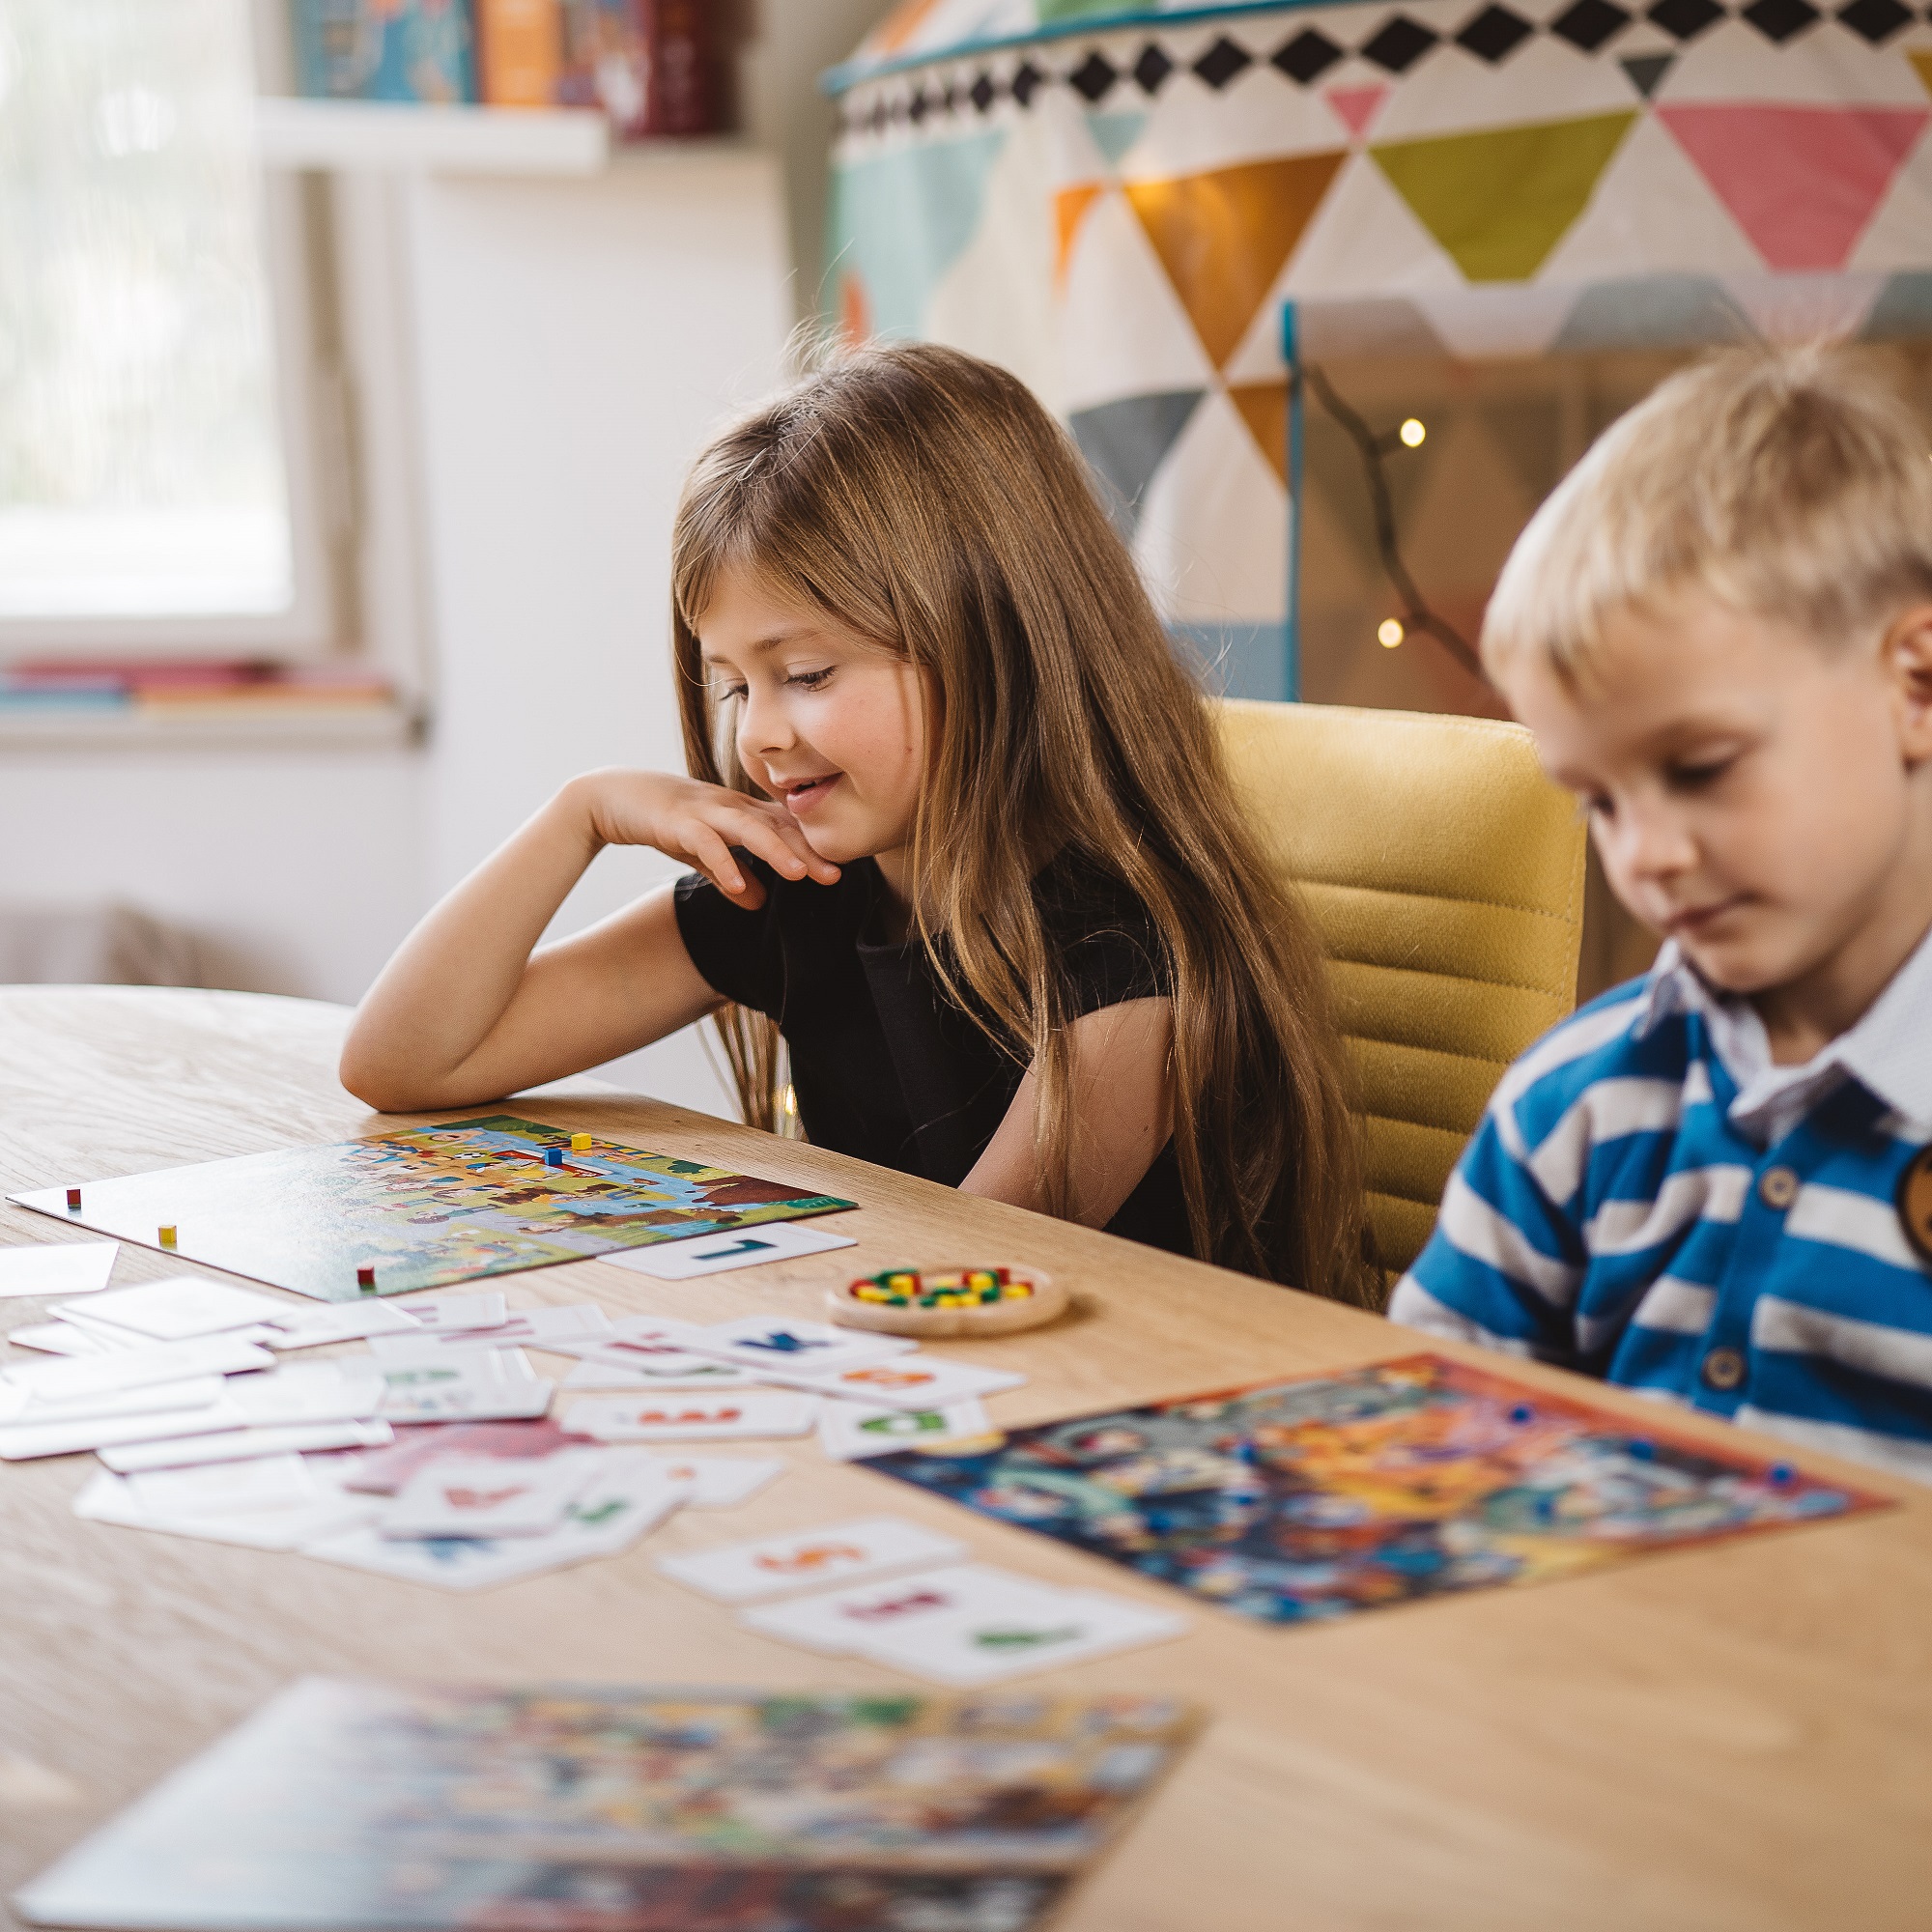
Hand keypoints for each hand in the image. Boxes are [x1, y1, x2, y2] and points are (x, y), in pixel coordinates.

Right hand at [570, 769, 840, 909]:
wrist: (611, 797)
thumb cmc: (665, 822)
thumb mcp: (702, 854)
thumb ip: (730, 875)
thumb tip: (759, 901)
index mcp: (740, 812)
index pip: (786, 827)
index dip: (813, 848)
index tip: (840, 871)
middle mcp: (729, 806)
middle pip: (776, 825)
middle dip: (807, 850)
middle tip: (835, 876)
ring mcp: (704, 811)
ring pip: (748, 828)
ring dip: (775, 851)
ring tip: (799, 875)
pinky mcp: (676, 821)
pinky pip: (704, 842)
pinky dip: (723, 862)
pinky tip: (740, 886)